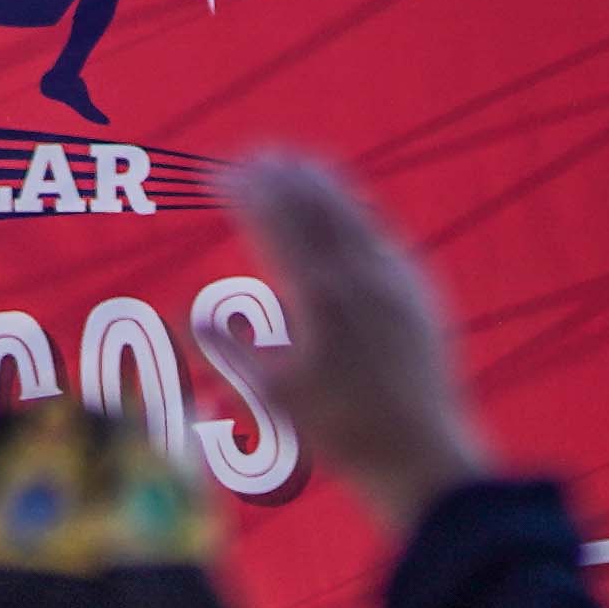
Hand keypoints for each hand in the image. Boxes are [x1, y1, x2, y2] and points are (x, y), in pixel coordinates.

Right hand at [217, 157, 483, 526]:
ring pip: (355, 212)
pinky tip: (349, 207)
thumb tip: (188, 314)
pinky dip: (357, 211)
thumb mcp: (268, 398)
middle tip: (254, 153)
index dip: (245, 193)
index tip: (217, 172)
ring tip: (297, 161)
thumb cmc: (338, 434)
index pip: (275, 224)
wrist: (420, 454)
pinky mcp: (420, 291)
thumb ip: (226, 351)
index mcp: (318, 296)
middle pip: (316, 205)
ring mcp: (396, 279)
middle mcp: (360, 276)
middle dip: (283, 175)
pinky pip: (384, 234)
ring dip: (323, 183)